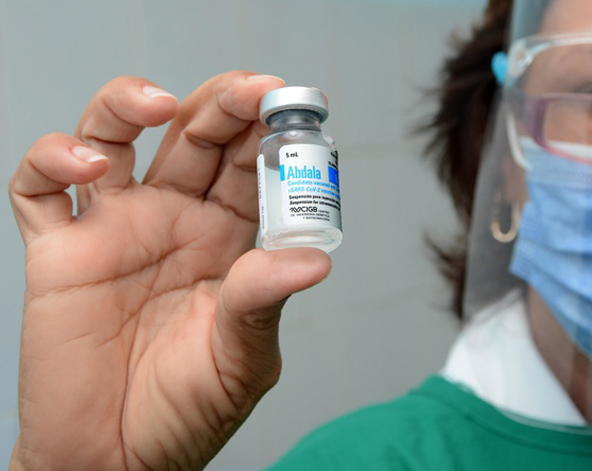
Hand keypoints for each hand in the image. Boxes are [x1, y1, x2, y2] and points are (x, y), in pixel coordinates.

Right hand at [9, 72, 331, 470]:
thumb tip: (315, 261)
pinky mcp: (60, 252)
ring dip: (133, 104)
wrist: (116, 461)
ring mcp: (116, 231)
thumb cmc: (187, 412)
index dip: (270, 134)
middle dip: (222, 105)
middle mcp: (174, 223)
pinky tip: (91, 167)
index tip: (295, 108)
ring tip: (161, 104)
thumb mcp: (242, 360)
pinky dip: (56, 159)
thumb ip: (265, 303)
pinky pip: (42, 189)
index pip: (250, 168)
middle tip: (250, 90)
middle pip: (195, 138)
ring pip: (117, 138)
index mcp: (228, 242)